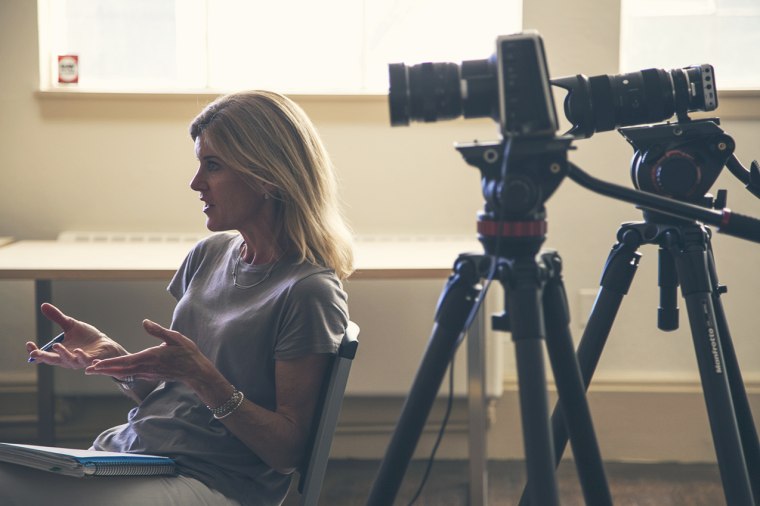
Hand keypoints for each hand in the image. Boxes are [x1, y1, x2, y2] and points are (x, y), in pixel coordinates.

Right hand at [26, 303, 126, 367]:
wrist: (104, 343)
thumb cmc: (86, 336)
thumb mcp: (70, 325)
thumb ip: (57, 317)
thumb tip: (43, 305)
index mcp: (59, 352)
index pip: (43, 355)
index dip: (34, 351)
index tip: (29, 343)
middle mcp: (67, 359)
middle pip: (52, 360)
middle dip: (43, 357)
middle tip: (35, 353)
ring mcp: (80, 361)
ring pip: (69, 361)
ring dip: (62, 354)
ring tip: (56, 345)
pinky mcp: (93, 360)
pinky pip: (87, 361)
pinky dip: (83, 359)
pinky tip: (79, 352)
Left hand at [85, 320, 212, 385]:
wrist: (195, 371)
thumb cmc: (187, 353)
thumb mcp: (175, 337)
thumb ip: (158, 330)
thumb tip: (144, 322)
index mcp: (150, 357)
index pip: (124, 361)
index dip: (108, 363)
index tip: (95, 364)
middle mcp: (146, 367)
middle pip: (120, 370)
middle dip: (103, 370)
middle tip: (87, 370)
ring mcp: (148, 372)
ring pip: (124, 373)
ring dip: (109, 372)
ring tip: (95, 370)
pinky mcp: (150, 374)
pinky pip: (131, 374)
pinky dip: (119, 372)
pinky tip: (114, 371)